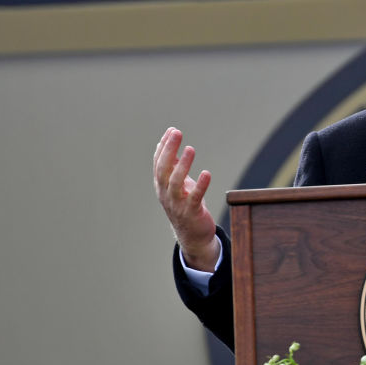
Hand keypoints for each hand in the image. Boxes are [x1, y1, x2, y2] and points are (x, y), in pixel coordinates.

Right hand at [153, 127, 220, 271]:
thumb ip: (173, 165)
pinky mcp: (192, 212)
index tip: (172, 130)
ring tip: (190, 149)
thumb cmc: (186, 205)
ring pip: (176, 182)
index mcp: (161, 185)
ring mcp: (177, 203)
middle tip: (177, 133)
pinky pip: (195, 197)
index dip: (164, 146)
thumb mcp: (178, 184)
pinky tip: (206, 174)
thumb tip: (168, 142)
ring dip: (183, 165)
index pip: (158, 162)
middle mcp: (166, 193)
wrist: (192, 234)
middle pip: (163, 169)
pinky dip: (200, 185)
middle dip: (169, 150)